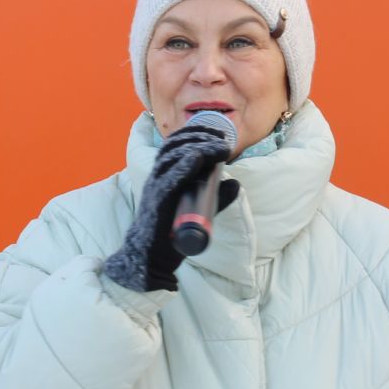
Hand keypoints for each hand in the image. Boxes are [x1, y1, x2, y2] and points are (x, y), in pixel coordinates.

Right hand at [102, 120, 238, 292]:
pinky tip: (196, 158)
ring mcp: (156, 188)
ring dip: (197, 147)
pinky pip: (168, 179)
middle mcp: (157, 176)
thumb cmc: (171, 230)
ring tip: (218, 146)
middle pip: (175, 145)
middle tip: (221, 137)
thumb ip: (215, 196)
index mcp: (164, 174)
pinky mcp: (157, 203)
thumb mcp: (197, 207)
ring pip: (172, 158)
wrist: (151, 256)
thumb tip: (236, 184)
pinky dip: (182, 167)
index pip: (176, 143)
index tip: (218, 131)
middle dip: (199, 136)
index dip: (195, 132)